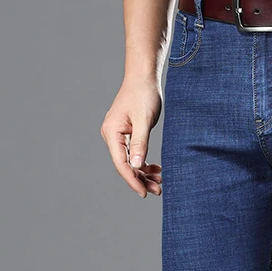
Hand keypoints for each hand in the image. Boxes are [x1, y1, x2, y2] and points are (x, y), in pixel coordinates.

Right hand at [100, 76, 163, 197]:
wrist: (144, 77)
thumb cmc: (143, 94)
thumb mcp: (143, 119)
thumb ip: (140, 142)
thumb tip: (136, 165)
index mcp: (112, 132)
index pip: (121, 163)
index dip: (132, 180)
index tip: (144, 193)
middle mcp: (112, 136)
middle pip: (125, 165)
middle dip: (140, 179)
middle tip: (158, 190)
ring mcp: (118, 136)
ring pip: (130, 162)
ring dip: (144, 173)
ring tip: (159, 182)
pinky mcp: (127, 134)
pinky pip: (134, 154)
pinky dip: (144, 163)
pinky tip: (156, 168)